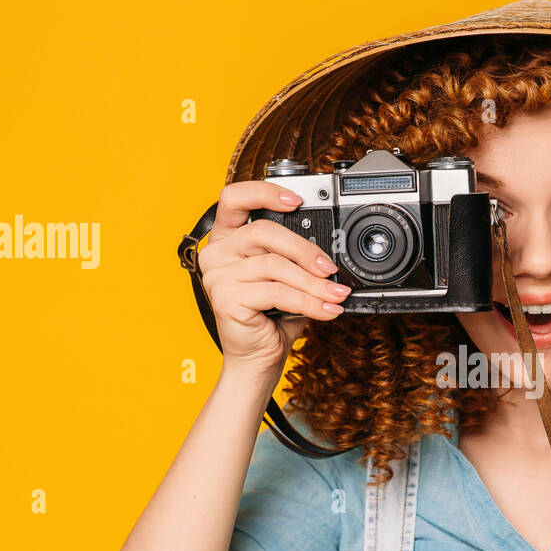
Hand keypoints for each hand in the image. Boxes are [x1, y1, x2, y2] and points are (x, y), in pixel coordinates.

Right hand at [198, 180, 352, 380]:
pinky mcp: (225, 298)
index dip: (264, 192)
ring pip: (274, 266)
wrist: (257, 358)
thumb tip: (330, 252)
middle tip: (330, 268)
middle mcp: (216, 252)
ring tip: (335, 294)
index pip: (234, 198)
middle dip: (305, 250)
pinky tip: (326, 309)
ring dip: (312, 282)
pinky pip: (276, 292)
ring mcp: (217, 275)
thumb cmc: (272, 316)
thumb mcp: (285, 277)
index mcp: (227, 238)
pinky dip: (308, 301)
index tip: (297, 200)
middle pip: (263, 232)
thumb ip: (295, 256)